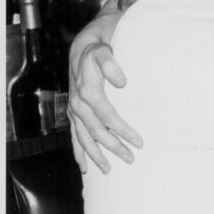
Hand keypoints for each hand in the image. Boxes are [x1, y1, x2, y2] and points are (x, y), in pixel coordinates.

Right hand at [68, 6, 140, 172]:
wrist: (85, 42)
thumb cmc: (100, 45)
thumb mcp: (105, 48)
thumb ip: (110, 62)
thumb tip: (121, 81)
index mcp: (86, 89)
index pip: (106, 114)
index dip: (122, 130)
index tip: (139, 142)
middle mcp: (77, 101)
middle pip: (95, 130)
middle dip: (113, 147)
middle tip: (132, 159)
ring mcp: (74, 108)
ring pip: (83, 137)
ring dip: (96, 155)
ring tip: (109, 171)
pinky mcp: (74, 112)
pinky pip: (74, 135)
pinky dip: (79, 152)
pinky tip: (85, 167)